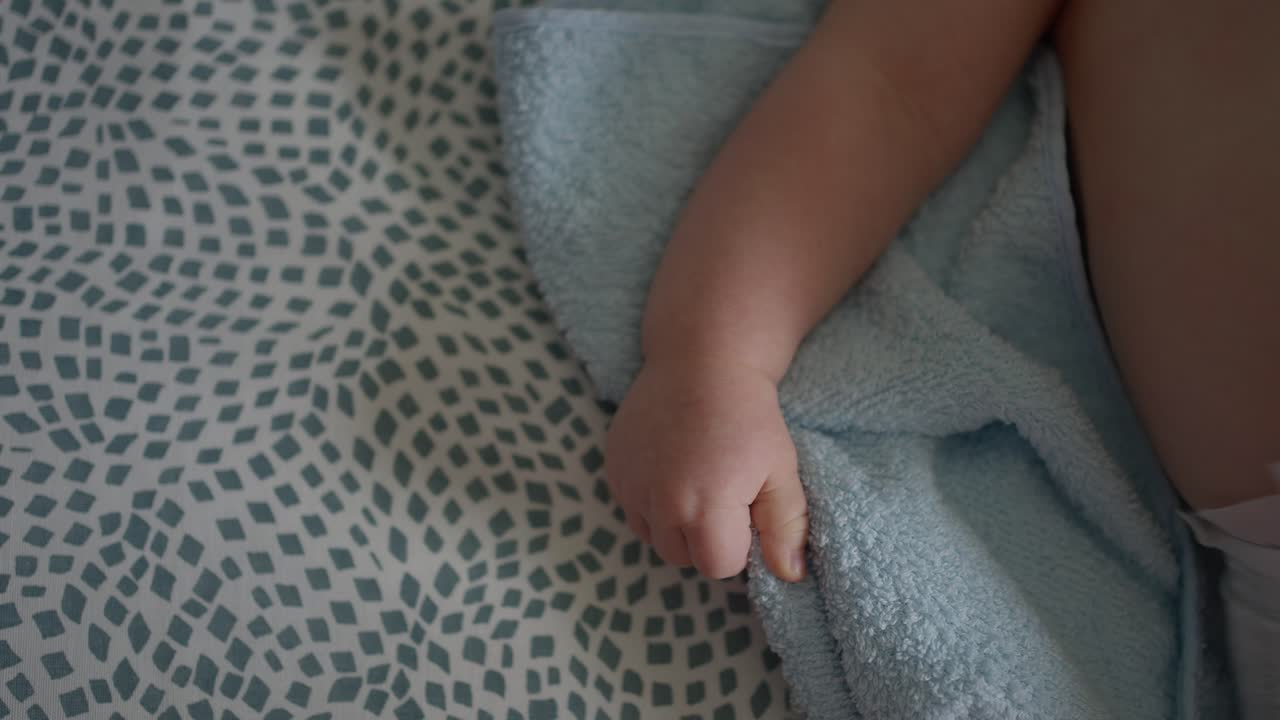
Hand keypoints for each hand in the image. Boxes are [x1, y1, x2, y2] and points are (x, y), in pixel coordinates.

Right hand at [605, 356, 808, 580]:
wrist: (700, 359)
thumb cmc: (749, 416)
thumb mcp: (781, 470)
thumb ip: (786, 528)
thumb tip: (790, 576)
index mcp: (705, 506)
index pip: (718, 566)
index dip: (738, 544)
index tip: (746, 508)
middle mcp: (659, 501)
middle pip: (683, 557)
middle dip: (706, 538)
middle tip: (724, 493)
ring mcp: (630, 485)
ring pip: (654, 538)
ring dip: (676, 524)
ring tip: (698, 481)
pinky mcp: (614, 469)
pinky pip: (633, 510)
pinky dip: (652, 502)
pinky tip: (673, 468)